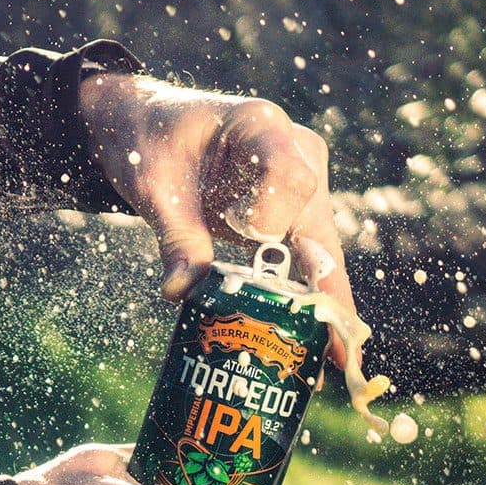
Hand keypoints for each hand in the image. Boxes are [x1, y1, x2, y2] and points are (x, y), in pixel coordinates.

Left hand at [78, 72, 360, 366]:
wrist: (146, 130)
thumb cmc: (149, 142)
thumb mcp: (154, 186)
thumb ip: (176, 236)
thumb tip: (180, 292)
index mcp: (262, 126)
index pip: (291, 175)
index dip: (272, 213)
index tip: (240, 231)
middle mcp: (295, 151)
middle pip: (318, 220)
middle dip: (326, 285)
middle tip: (339, 343)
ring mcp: (299, 185)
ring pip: (321, 247)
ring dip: (325, 302)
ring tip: (337, 358)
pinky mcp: (291, 214)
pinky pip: (306, 257)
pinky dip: (310, 299)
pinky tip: (322, 344)